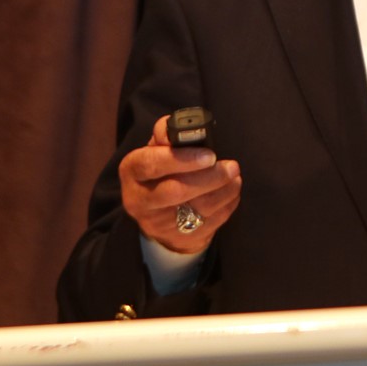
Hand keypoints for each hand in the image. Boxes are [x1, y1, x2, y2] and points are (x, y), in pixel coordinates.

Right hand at [119, 115, 242, 253]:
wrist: (160, 214)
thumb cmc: (161, 171)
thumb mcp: (156, 148)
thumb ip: (167, 134)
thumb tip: (187, 127)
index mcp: (131, 171)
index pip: (151, 164)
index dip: (181, 159)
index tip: (209, 155)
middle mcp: (139, 200)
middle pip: (176, 191)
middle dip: (209, 178)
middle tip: (231, 166)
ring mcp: (159, 223)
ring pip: (198, 208)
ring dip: (224, 190)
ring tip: (235, 176)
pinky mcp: (180, 238)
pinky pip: (211, 222)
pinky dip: (228, 204)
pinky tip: (232, 191)